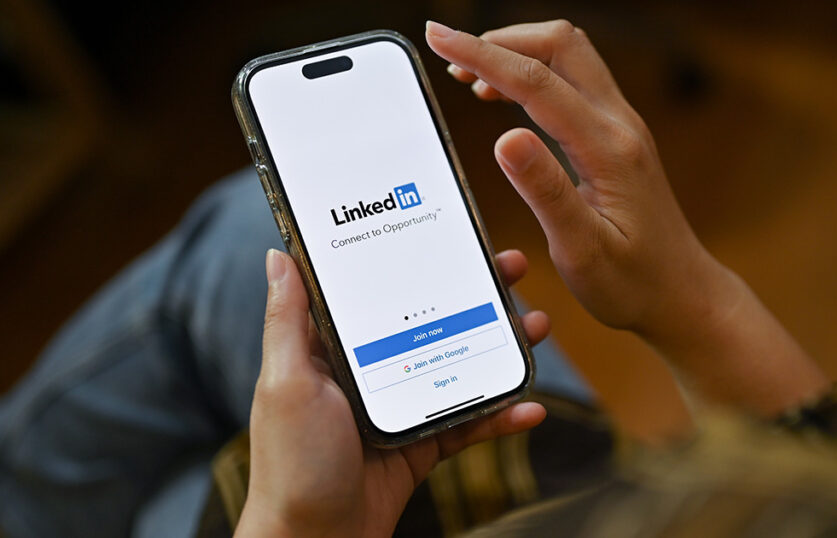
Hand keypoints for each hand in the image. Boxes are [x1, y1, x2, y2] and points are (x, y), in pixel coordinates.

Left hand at [236, 249, 547, 537]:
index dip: (416, 261)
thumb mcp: (286, 383)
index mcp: (336, 349)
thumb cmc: (292, 464)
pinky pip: (470, 422)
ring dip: (501, 347)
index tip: (451, 235)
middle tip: (512, 268)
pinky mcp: (423, 444)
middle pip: (431, 321)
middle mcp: (371, 370)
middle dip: (476, 293)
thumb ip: (287, 321)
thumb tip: (279, 255)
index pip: (381, 292)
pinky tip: (530, 408)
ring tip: (536, 328)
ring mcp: (401, 406)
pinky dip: (501, 416)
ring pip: (460, 365)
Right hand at [425, 20, 827, 414]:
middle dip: (502, 39)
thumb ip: (546, 192)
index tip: (439, 39)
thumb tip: (505, 138)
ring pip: (570, 56)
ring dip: (519, 52)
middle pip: (561, 45)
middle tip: (451, 53)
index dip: (482, 55)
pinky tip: (507, 99)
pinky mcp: (619, 137)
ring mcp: (623, 127)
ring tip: (470, 75)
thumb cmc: (635, 284)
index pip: (536, 82)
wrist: (684, 295)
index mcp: (608, 150)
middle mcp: (621, 126)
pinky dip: (535, 74)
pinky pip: (575, 81)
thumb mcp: (582, 250)